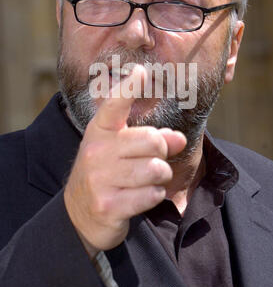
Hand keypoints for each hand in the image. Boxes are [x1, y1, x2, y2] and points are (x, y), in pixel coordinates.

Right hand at [64, 65, 186, 254]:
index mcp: (99, 131)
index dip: (129, 88)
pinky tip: (139, 197)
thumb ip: (153, 140)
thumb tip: (179, 138)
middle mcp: (96, 151)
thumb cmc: (107, 173)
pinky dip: (153, 196)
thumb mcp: (122, 151)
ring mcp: (99, 178)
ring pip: (155, 169)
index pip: (114, 105)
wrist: (79, 214)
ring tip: (146, 180)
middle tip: (152, 160)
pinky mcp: (108, 204)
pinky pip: (151, 194)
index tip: (141, 71)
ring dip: (160, 177)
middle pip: (153, 140)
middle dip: (162, 152)